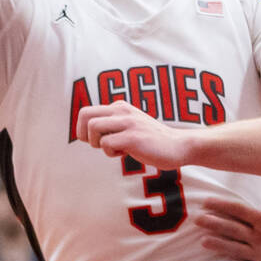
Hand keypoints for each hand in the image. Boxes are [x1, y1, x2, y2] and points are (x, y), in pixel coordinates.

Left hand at [75, 101, 193, 168]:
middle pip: (85, 115)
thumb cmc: (151, 140)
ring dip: (97, 143)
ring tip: (113, 148)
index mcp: (119, 106)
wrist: (178, 146)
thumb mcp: (130, 125)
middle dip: (84, 134)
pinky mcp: (133, 137)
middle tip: (97, 145)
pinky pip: (107, 144)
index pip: (85, 111)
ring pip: (93, 127)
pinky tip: (125, 153)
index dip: (82, 129)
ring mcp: (128, 123)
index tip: (95, 140)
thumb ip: (112, 124)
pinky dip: (111, 153)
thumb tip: (85, 133)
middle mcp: (122, 110)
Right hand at [195, 197, 260, 260]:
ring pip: (236, 249)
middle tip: (198, 220)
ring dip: (221, 246)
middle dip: (216, 224)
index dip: (225, 207)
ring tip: (205, 242)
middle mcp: (258, 237)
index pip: (241, 212)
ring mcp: (260, 255)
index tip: (208, 202)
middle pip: (233, 229)